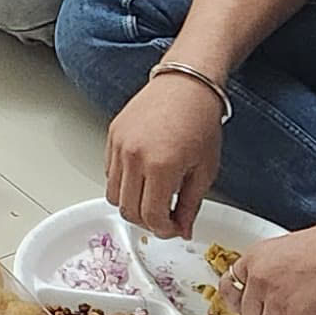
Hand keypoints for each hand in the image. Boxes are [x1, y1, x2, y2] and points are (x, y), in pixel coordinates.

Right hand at [104, 67, 227, 237]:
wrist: (187, 84)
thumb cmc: (200, 120)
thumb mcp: (205, 169)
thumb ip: (192, 204)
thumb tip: (183, 229)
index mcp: (162, 167)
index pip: (152, 216)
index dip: (165, 230)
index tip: (175, 228)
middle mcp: (135, 157)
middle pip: (129, 210)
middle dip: (148, 221)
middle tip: (165, 217)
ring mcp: (120, 146)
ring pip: (114, 195)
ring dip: (132, 203)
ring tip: (153, 197)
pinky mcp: (112, 136)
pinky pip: (110, 173)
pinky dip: (124, 183)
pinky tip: (144, 176)